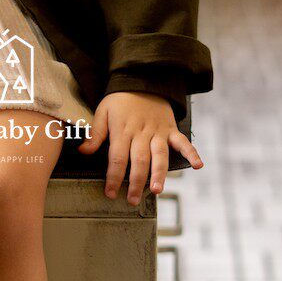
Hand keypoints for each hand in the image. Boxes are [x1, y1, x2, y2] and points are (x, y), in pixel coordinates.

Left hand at [77, 92, 202, 203]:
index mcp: (123, 130)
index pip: (117, 158)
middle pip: (139, 160)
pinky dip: (192, 153)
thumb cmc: (120, 100)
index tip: (110, 192)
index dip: (113, 177)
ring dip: (159, 173)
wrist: (143, 80)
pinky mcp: (171, 129)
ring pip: (159, 155)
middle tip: (132, 199)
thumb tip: (83, 150)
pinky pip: (182, 142)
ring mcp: (158, 132)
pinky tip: (198, 165)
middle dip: (135, 182)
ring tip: (157, 190)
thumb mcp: (103, 111)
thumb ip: (95, 133)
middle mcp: (141, 133)